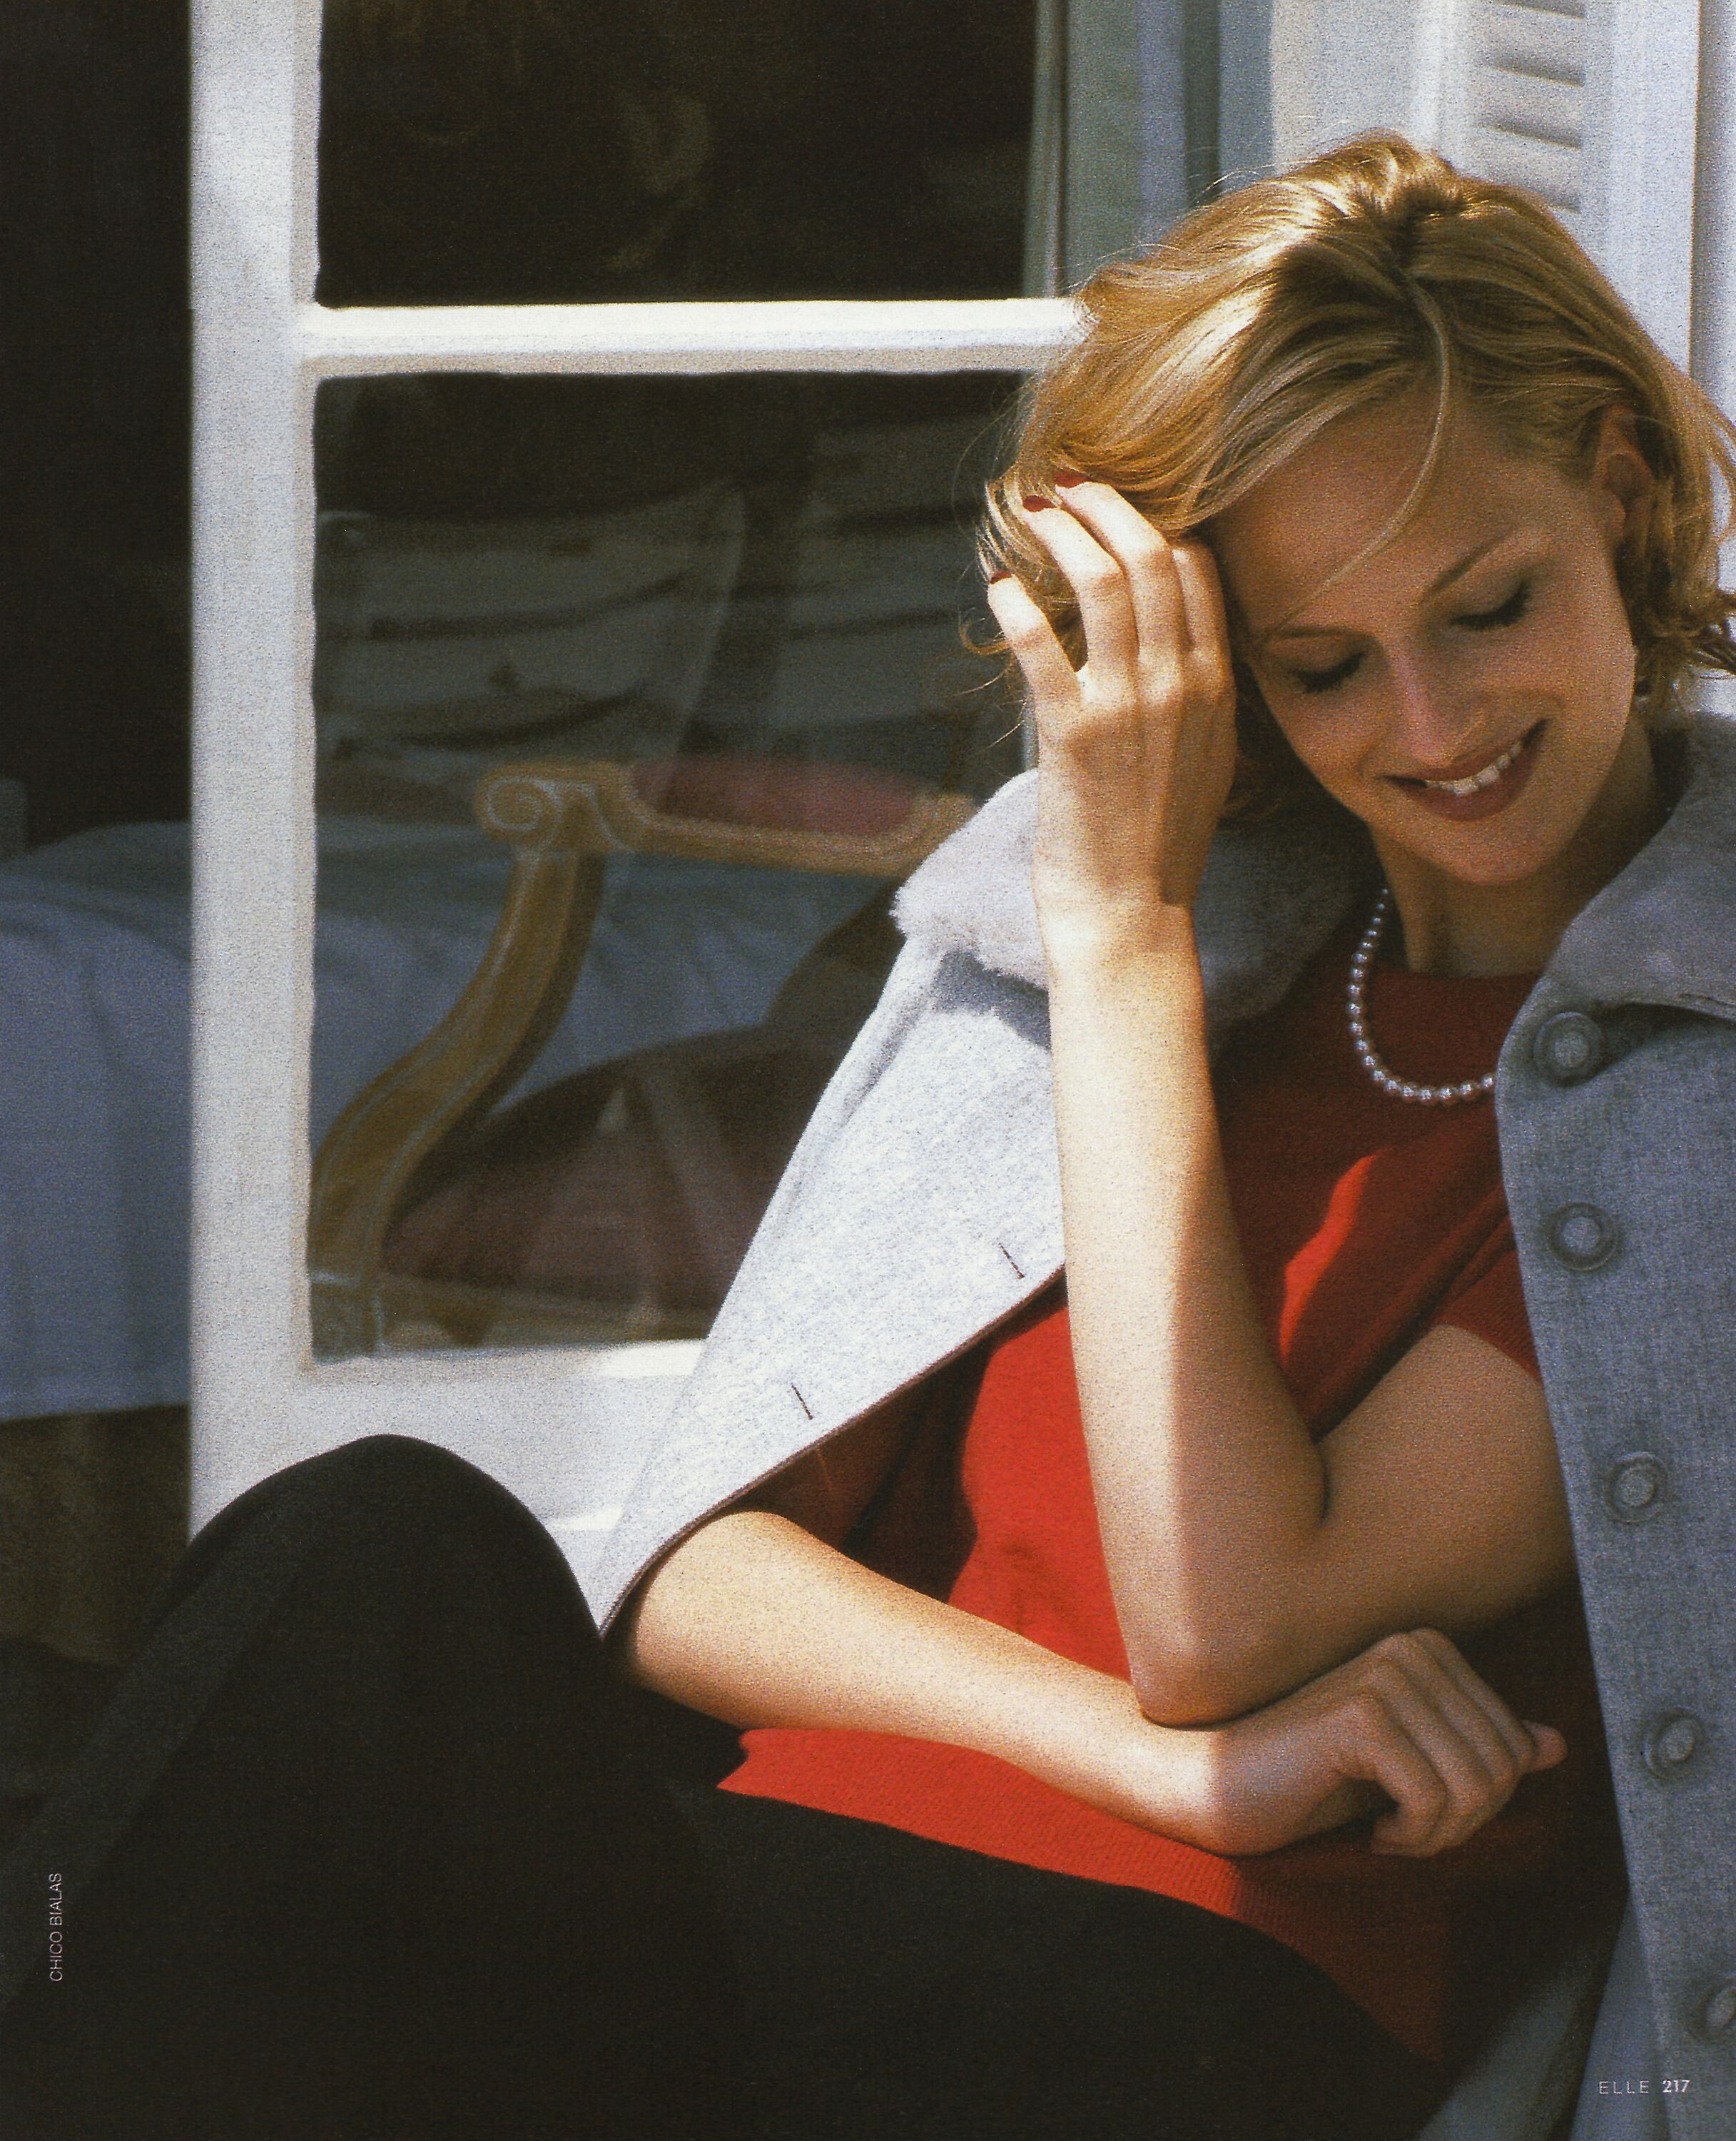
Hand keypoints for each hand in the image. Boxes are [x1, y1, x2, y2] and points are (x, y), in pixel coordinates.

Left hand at [986, 482, 1238, 947]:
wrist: (1132, 913)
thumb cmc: (1156, 844)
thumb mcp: (1201, 759)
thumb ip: (1189, 696)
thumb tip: (1158, 647)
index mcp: (1215, 686)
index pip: (1197, 572)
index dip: (1154, 522)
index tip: (1113, 506)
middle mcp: (1181, 684)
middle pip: (1152, 557)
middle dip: (1105, 505)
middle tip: (1066, 484)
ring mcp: (1130, 706)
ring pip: (1103, 582)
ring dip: (1061, 534)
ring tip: (1030, 513)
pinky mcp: (1074, 735)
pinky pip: (1042, 646)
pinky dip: (1015, 605)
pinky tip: (996, 586)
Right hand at [1185, 1628, 1565, 1857]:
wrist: (1219, 1785)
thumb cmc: (1313, 1778)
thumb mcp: (1409, 1764)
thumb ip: (1477, 1747)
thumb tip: (1557, 1745)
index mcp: (1429, 1649)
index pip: (1513, 1744)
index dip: (1481, 1804)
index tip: (1423, 1813)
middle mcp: (1411, 1649)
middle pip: (1501, 1766)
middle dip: (1463, 1823)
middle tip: (1408, 1831)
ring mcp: (1383, 1677)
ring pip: (1474, 1786)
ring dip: (1438, 1836)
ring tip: (1391, 1832)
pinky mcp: (1359, 1717)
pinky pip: (1433, 1799)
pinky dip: (1413, 1838)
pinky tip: (1375, 1833)